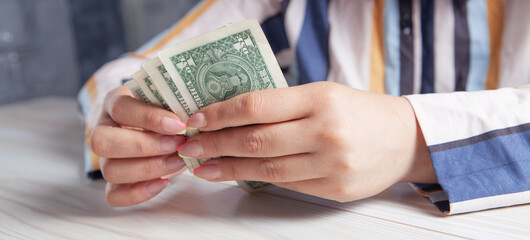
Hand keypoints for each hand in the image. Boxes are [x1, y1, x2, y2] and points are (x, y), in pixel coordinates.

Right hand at [91, 86, 186, 206]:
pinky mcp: (112, 183)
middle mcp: (102, 130)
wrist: (159, 127)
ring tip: (179, 163)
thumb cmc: (164, 109)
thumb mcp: (166, 99)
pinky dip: (138, 193)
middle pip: (103, 142)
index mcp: (114, 103)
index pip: (120, 108)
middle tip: (178, 145)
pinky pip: (113, 195)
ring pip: (109, 171)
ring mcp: (104, 159)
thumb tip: (194, 120)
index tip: (179, 125)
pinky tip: (164, 183)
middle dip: (145, 146)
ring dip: (148, 169)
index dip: (149, 118)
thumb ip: (173, 105)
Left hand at [179, 82, 436, 201]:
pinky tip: (239, 176)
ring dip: (229, 168)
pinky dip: (258, 179)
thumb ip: (284, 106)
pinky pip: (287, 184)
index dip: (220, 113)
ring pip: (267, 168)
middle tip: (189, 147)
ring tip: (204, 168)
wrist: (405, 140)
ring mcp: (331, 164)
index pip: (257, 105)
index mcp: (320, 98)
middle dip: (216, 144)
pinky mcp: (334, 189)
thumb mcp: (324, 93)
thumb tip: (233, 118)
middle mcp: (325, 131)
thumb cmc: (360, 111)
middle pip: (256, 140)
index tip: (196, 119)